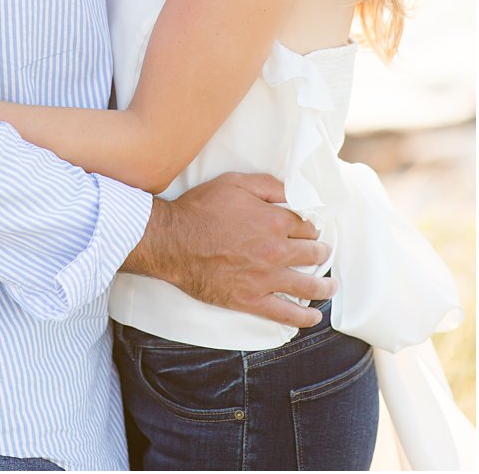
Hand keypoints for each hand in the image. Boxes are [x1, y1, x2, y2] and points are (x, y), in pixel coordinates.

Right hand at [123, 172, 334, 327]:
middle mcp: (276, 251)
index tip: (309, 231)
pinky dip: (304, 317)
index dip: (309, 228)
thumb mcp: (233, 183)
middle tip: (322, 254)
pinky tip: (313, 317)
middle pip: (312, 254)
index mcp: (274, 221)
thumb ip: (268, 185)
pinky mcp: (251, 299)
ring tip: (329, 287)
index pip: (306, 226)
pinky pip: (285, 313)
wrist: (171, 241)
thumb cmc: (199, 209)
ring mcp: (265, 278)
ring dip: (323, 287)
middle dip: (320, 253)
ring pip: (307, 286)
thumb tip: (294, 191)